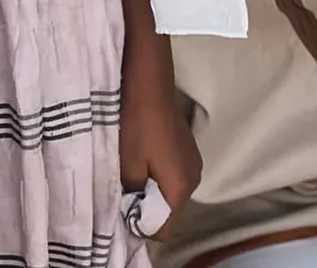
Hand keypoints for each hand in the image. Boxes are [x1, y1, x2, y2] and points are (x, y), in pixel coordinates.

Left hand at [119, 35, 201, 239]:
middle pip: (168, 211)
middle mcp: (194, 180)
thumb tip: (134, 212)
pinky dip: (159, 173)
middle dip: (146, 206)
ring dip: (152, 188)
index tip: (123, 207)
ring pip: (170, 192)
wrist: (149, 86)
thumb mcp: (128, 166)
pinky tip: (145, 156)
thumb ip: (133, 196)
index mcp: (180, 189)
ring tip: (133, 169)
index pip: (161, 230)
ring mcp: (194, 163)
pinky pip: (173, 175)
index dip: (140, 225)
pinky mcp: (189, 150)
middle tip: (125, 187)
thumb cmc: (137, 126)